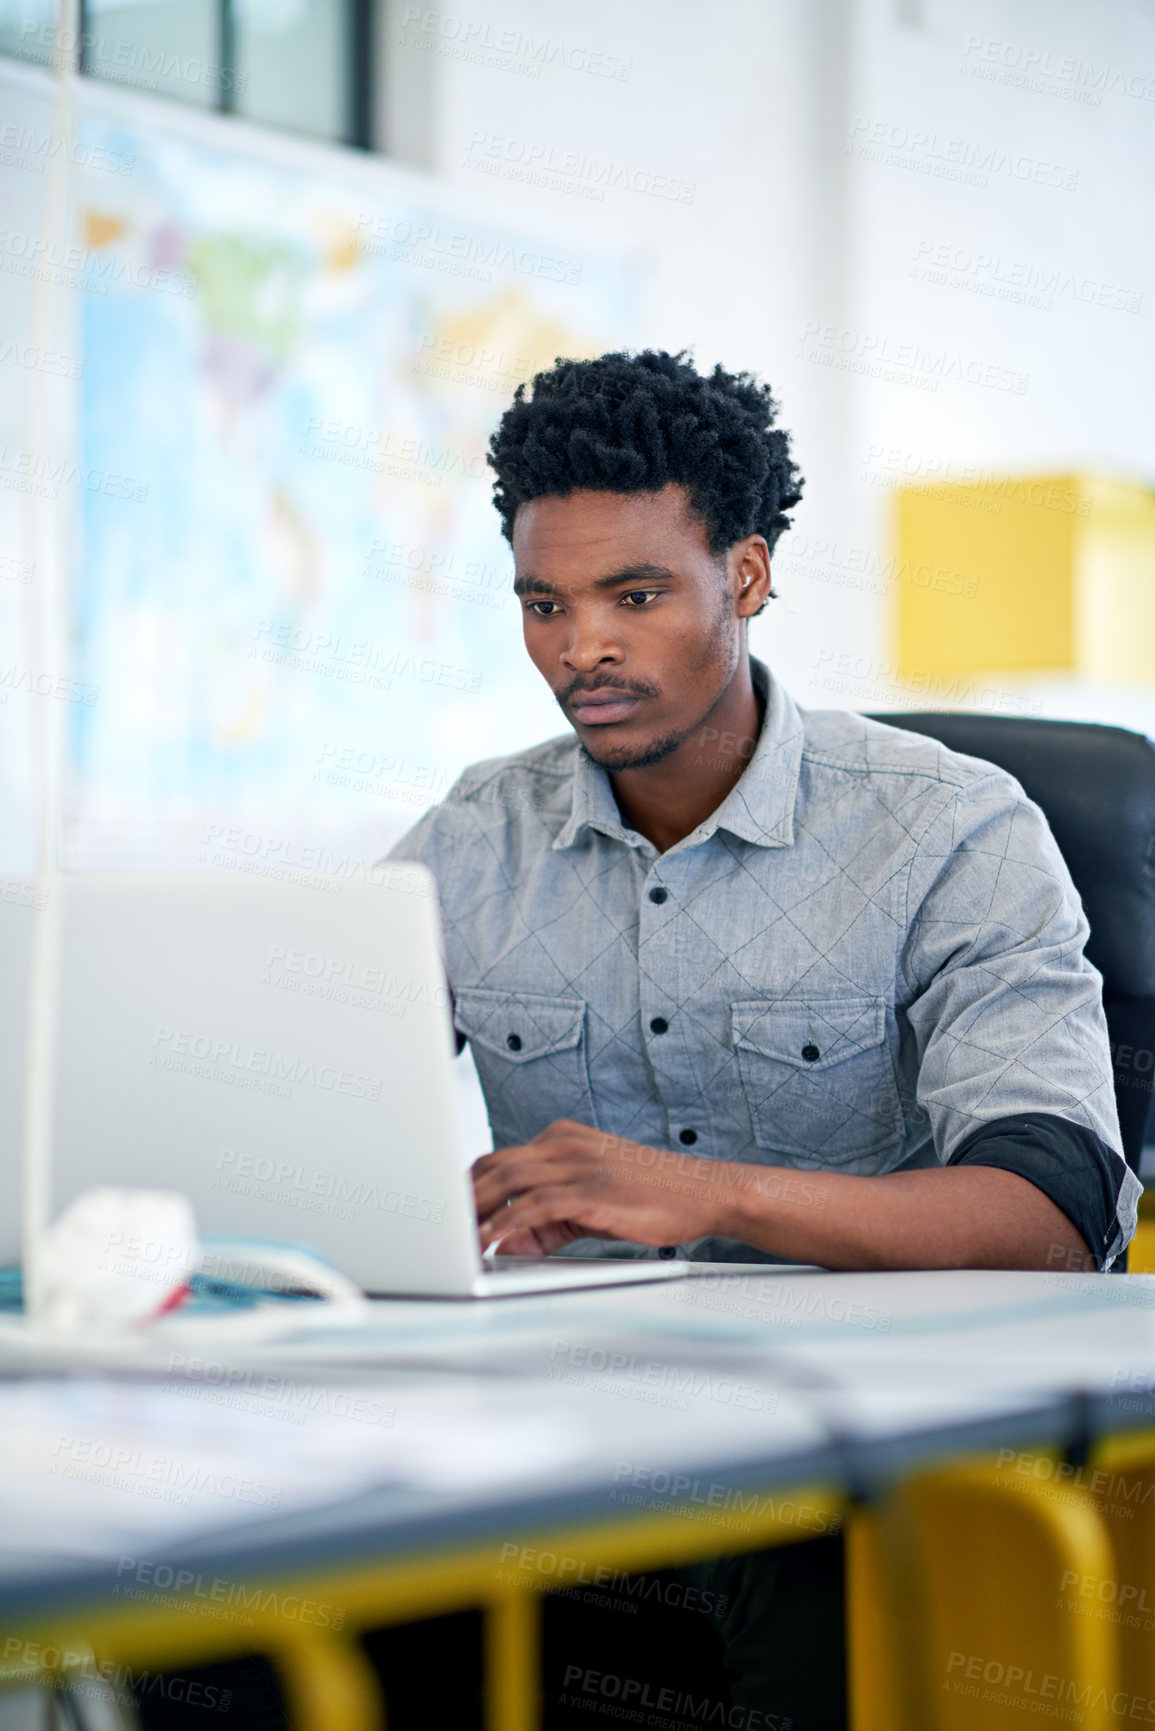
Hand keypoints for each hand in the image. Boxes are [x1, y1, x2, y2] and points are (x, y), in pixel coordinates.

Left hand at [471, 1119, 737, 1254]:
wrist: (702, 1192)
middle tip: (440, 1230)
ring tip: (455, 1240)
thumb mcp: (590, 1202)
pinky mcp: (593, 1191)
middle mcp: (565, 1145)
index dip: (468, 1187)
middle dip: (463, 1199)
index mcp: (562, 1138)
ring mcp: (580, 1165)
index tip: (447, 1213)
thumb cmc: (649, 1195)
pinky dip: (508, 1225)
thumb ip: (548, 1221)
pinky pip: (537, 1206)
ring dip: (477, 1213)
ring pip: (509, 1182)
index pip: (499, 1159)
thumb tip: (508, 1246)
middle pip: (495, 1166)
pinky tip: (491, 1244)